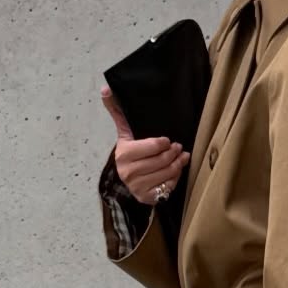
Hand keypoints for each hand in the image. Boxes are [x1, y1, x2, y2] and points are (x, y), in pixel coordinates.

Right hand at [101, 83, 189, 203]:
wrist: (125, 179)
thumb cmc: (130, 153)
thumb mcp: (124, 133)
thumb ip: (117, 111)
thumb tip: (105, 88)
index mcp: (124, 154)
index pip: (153, 146)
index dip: (164, 143)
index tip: (168, 140)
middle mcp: (128, 173)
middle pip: (162, 160)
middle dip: (174, 153)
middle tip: (179, 147)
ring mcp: (137, 187)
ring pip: (167, 173)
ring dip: (178, 164)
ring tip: (181, 157)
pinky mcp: (146, 198)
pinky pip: (168, 188)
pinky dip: (175, 178)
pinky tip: (175, 171)